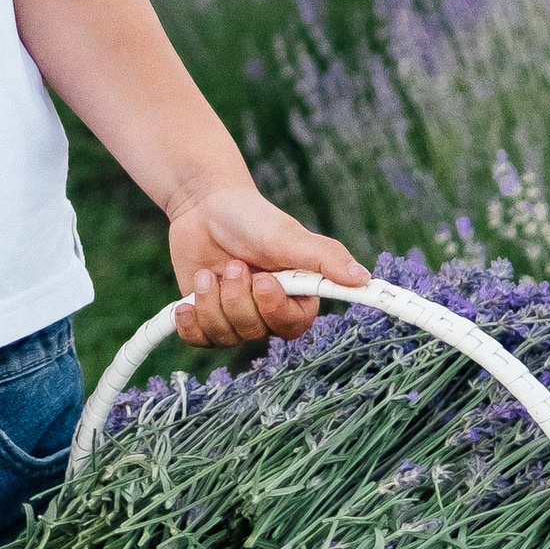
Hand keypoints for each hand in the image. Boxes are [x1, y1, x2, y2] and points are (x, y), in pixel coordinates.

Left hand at [166, 177, 367, 349]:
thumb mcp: (288, 234)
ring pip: (226, 335)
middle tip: (235, 264)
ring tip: (211, 272)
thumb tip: (363, 279)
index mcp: (296, 295)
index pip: (293, 323)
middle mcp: (268, 311)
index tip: (265, 282)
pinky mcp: (207, 318)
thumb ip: (324, 257)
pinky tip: (186, 303)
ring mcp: (236, 316)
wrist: (203, 207)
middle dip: (239, 297)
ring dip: (213, 301)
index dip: (276, 308)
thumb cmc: (252, 217)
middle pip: (256, 330)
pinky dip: (191, 322)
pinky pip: (201, 340)